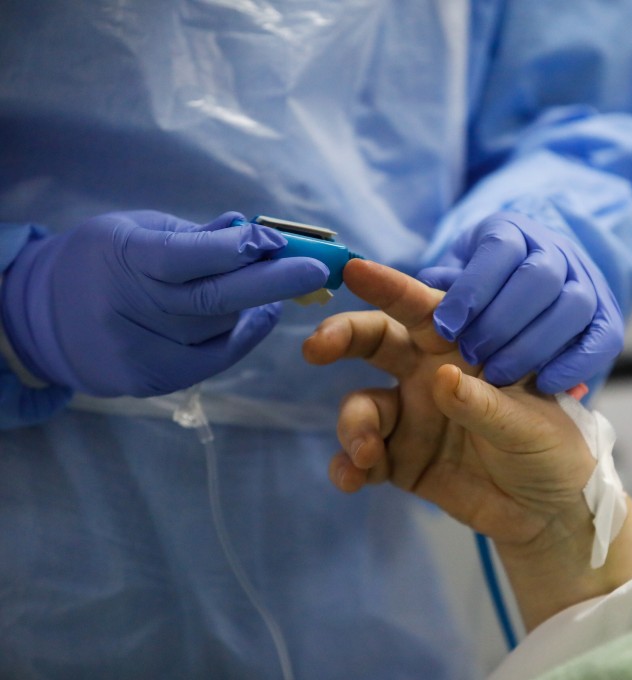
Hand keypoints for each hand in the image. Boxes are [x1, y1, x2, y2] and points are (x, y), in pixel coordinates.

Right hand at [1, 210, 327, 396]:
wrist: (45, 316)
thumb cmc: (105, 260)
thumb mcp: (140, 230)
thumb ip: (197, 235)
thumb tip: (254, 232)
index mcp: (123, 258)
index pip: (185, 257)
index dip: (235, 250)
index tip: (278, 240)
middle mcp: (127, 309)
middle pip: (211, 300)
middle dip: (272, 282)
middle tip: (318, 271)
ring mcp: (138, 351)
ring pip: (218, 330)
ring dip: (257, 305)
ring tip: (281, 283)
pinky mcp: (150, 380)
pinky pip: (214, 359)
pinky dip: (243, 335)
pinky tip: (260, 314)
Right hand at [302, 258, 595, 548]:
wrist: (549, 512)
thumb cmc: (551, 449)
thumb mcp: (528, 424)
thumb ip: (483, 403)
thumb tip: (440, 378)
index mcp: (463, 351)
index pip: (424, 309)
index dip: (388, 287)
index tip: (353, 270)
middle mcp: (430, 376)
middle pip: (374, 342)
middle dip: (341, 338)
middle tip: (315, 348)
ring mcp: (412, 418)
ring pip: (361, 406)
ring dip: (352, 425)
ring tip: (366, 454)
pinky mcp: (400, 461)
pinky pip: (361, 458)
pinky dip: (348, 467)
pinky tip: (351, 479)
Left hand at [417, 212, 623, 393]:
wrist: (530, 290)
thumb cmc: (479, 289)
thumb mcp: (453, 277)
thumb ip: (441, 286)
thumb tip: (425, 296)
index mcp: (514, 231)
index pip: (500, 250)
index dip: (472, 289)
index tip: (444, 327)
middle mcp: (556, 249)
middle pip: (539, 277)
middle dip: (501, 321)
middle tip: (470, 355)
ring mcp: (588, 281)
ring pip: (574, 305)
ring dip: (533, 345)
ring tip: (497, 376)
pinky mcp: (608, 316)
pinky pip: (603, 338)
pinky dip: (575, 364)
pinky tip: (544, 385)